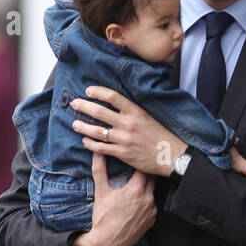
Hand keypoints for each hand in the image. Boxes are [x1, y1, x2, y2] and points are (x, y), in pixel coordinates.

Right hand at [70, 153, 156, 245]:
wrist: (108, 243)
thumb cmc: (103, 218)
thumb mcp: (101, 192)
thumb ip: (99, 170)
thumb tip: (97, 153)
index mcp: (136, 189)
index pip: (144, 168)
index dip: (140, 162)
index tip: (136, 158)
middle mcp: (148, 199)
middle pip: (152, 178)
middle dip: (145, 172)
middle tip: (139, 168)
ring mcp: (152, 211)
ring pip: (153, 192)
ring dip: (147, 187)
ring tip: (138, 185)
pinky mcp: (152, 221)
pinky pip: (153, 206)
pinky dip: (147, 202)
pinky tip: (138, 202)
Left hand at [71, 86, 186, 176]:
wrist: (171, 154)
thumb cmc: (161, 135)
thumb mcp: (148, 116)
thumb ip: (132, 110)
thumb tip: (118, 104)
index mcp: (135, 111)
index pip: (112, 96)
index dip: (97, 92)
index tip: (88, 90)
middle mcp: (127, 123)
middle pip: (99, 112)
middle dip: (83, 106)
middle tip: (74, 104)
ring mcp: (124, 139)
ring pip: (96, 131)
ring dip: (82, 126)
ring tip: (74, 123)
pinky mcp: (122, 153)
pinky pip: (101, 148)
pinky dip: (90, 144)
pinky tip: (85, 141)